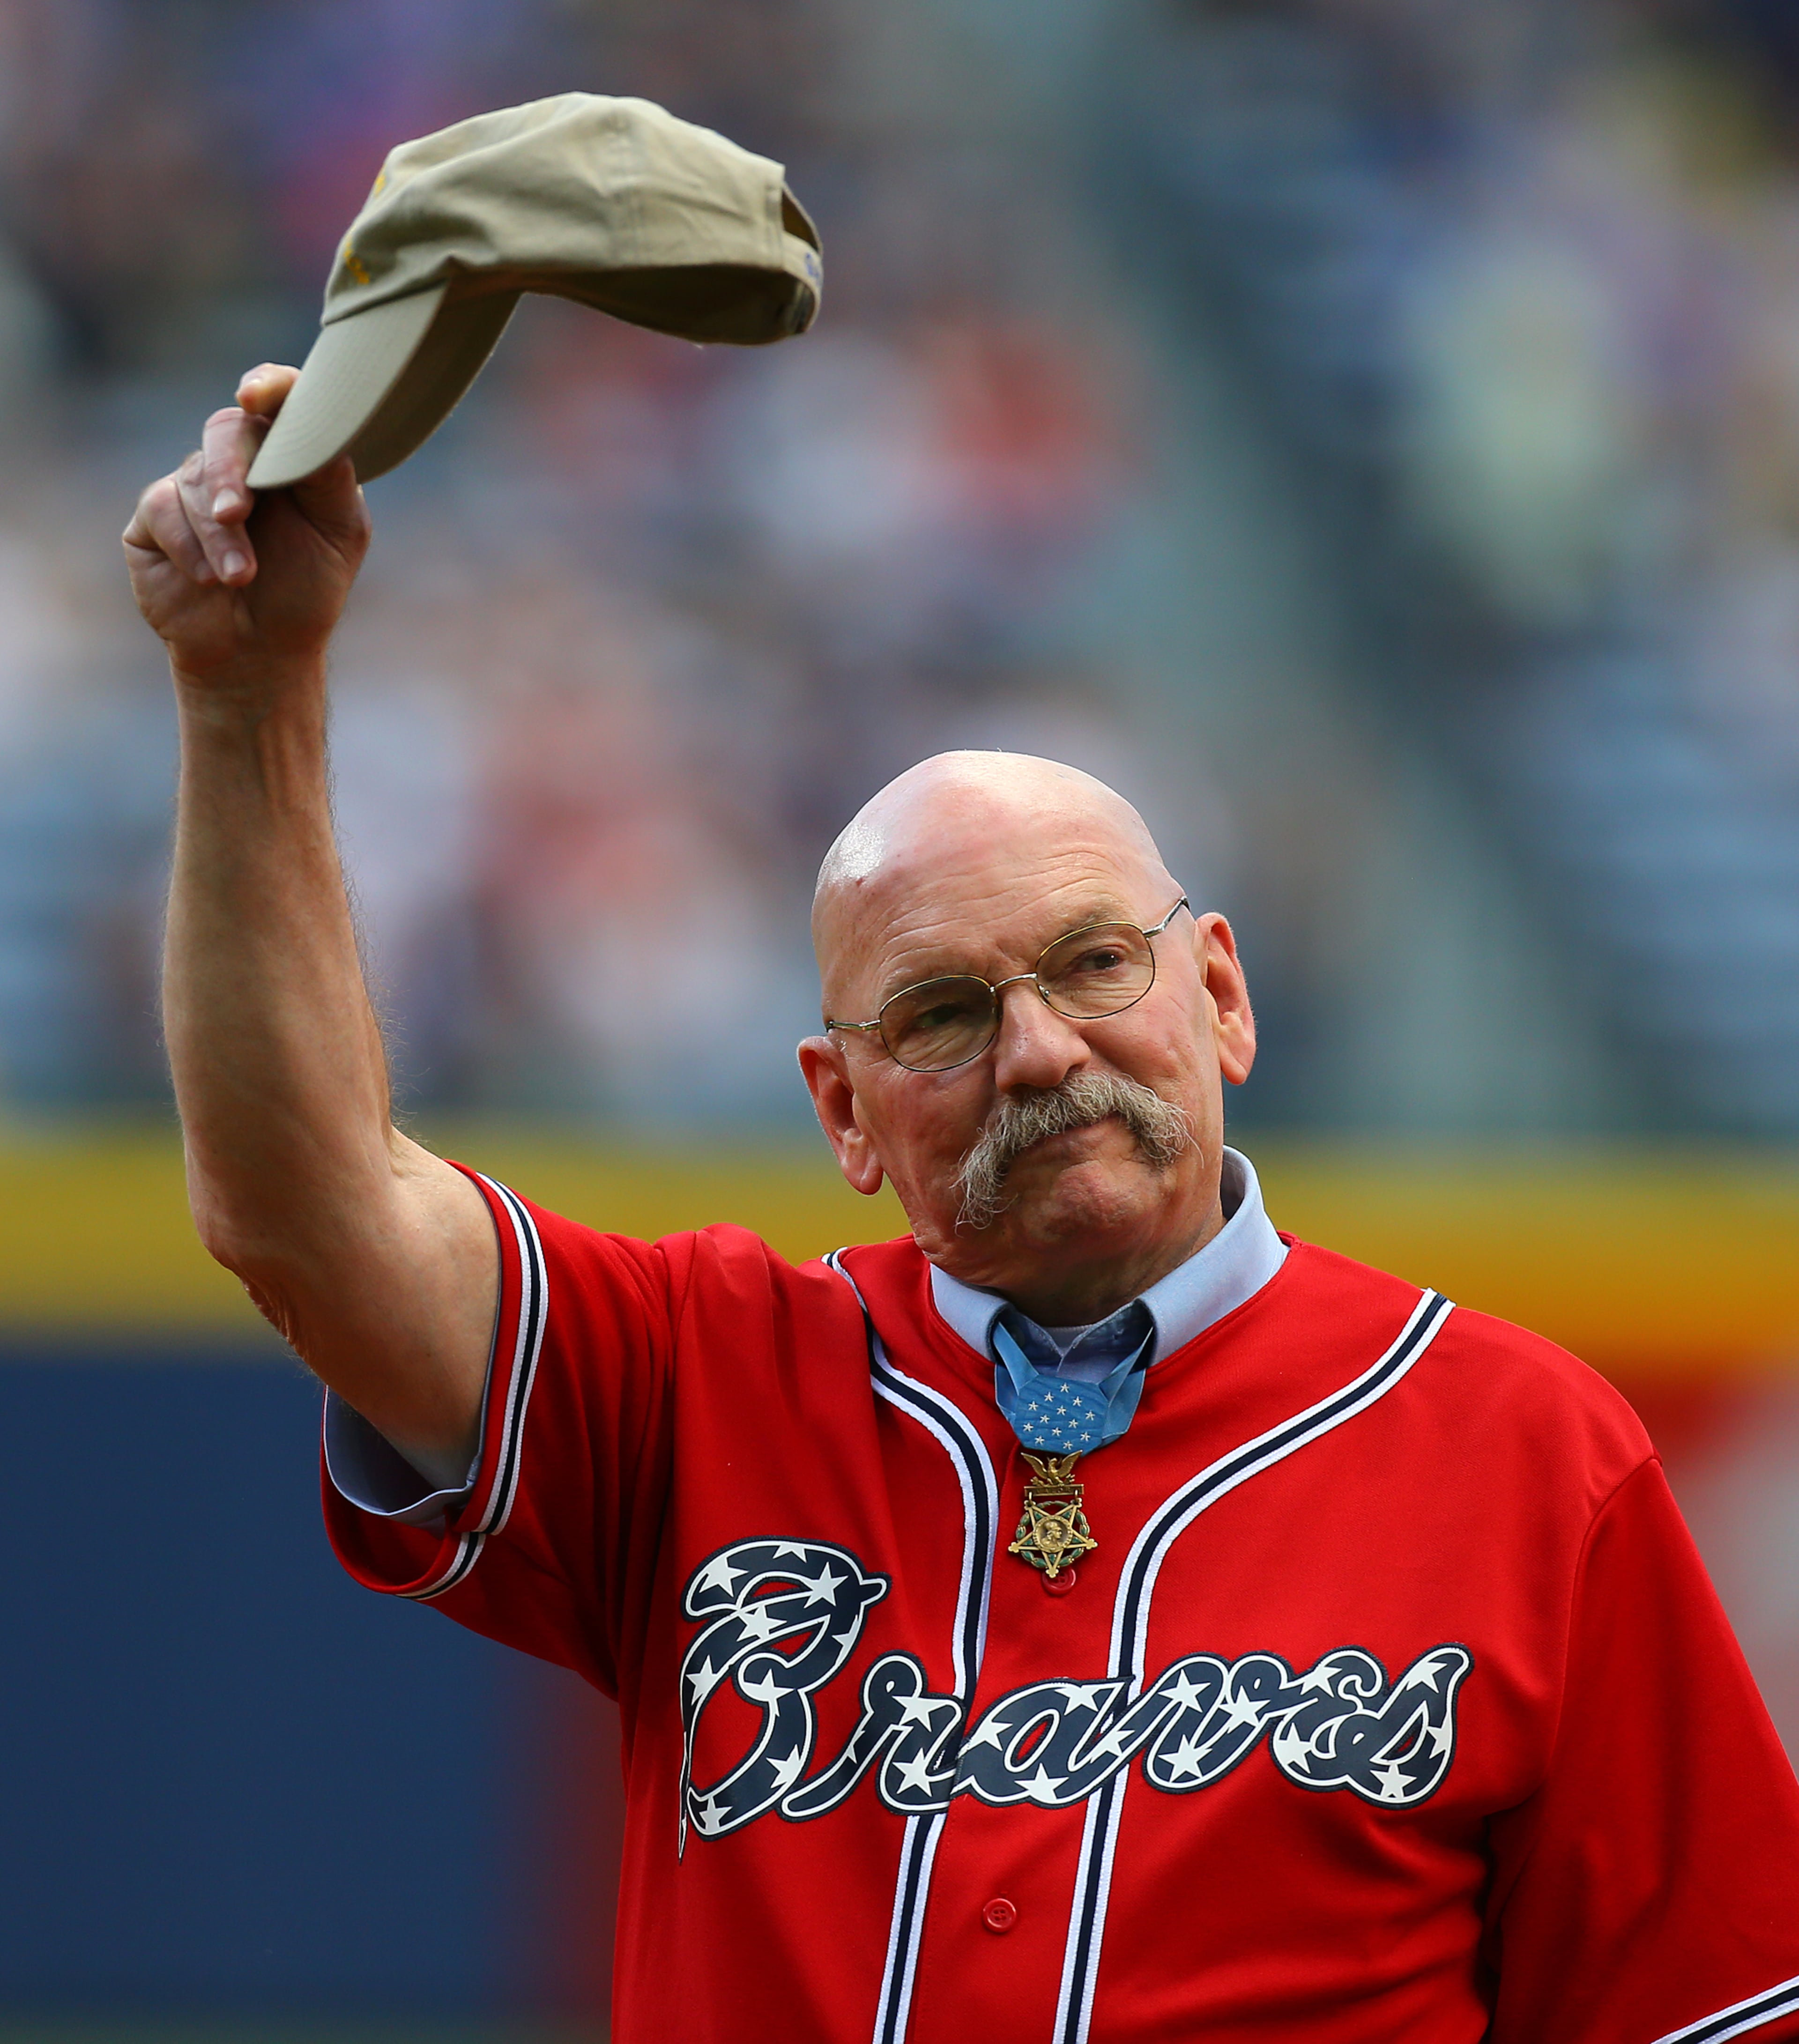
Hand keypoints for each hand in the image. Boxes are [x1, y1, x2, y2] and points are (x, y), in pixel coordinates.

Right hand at [123, 365, 371, 691]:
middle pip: (226, 431)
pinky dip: (190, 547)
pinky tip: (209, 581)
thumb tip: (311, 427)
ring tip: (241, 579)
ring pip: (194, 480)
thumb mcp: (338, 533)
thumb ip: (330, 476)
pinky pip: (162, 509)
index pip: (280, 400)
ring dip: (219, 535)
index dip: (270, 386)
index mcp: (289, 455)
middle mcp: (238, 461)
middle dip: (230, 473)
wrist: (261, 652)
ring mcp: (193, 484)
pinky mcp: (155, 517)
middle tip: (237, 514)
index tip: (256, 395)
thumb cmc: (306, 590)